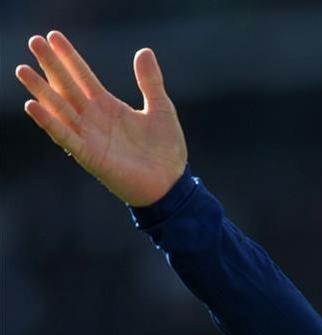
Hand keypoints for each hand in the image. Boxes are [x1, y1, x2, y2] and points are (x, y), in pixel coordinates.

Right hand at [15, 31, 186, 206]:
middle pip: (66, 87)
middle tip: (33, 41)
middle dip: (50, 65)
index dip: (69, 56)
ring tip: (22, 69)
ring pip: (59, 108)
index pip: (82, 76)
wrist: (171, 184)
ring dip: (41, 90)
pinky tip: (34, 106)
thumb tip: (144, 50)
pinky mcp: (90, 155)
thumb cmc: (165, 149)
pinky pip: (65, 136)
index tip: (52, 36)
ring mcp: (89, 136)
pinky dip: (49, 122)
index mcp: (108, 106)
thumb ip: (150, 82)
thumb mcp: (161, 108)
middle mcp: (93, 118)